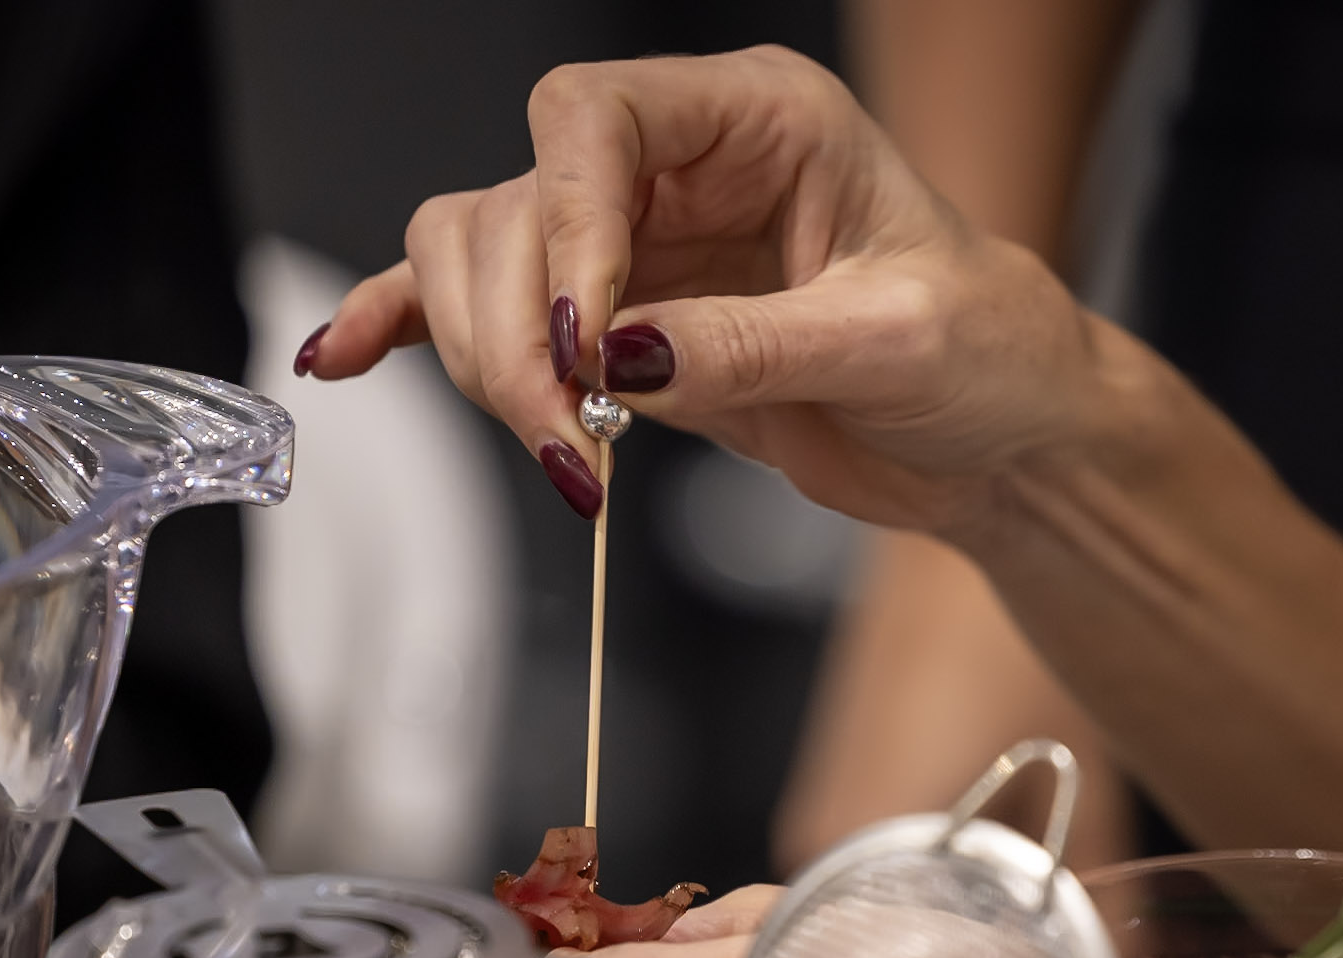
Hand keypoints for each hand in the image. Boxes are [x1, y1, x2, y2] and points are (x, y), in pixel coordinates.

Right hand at [307, 48, 1104, 535]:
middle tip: (562, 438)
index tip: (588, 346)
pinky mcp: (616, 334)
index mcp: (757, 120)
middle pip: (515, 203)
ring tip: (554, 451)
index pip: (594, 120)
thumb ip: (750, 347)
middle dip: (515, 329)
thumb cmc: (984, 356)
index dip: (565, 227)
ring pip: (482, 262)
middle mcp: (679, 169)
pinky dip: (413, 330)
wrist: (994, 440)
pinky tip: (348, 357)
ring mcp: (636, 251)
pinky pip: (487, 313)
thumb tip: (618, 363)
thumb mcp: (893, 343)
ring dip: (482, 358)